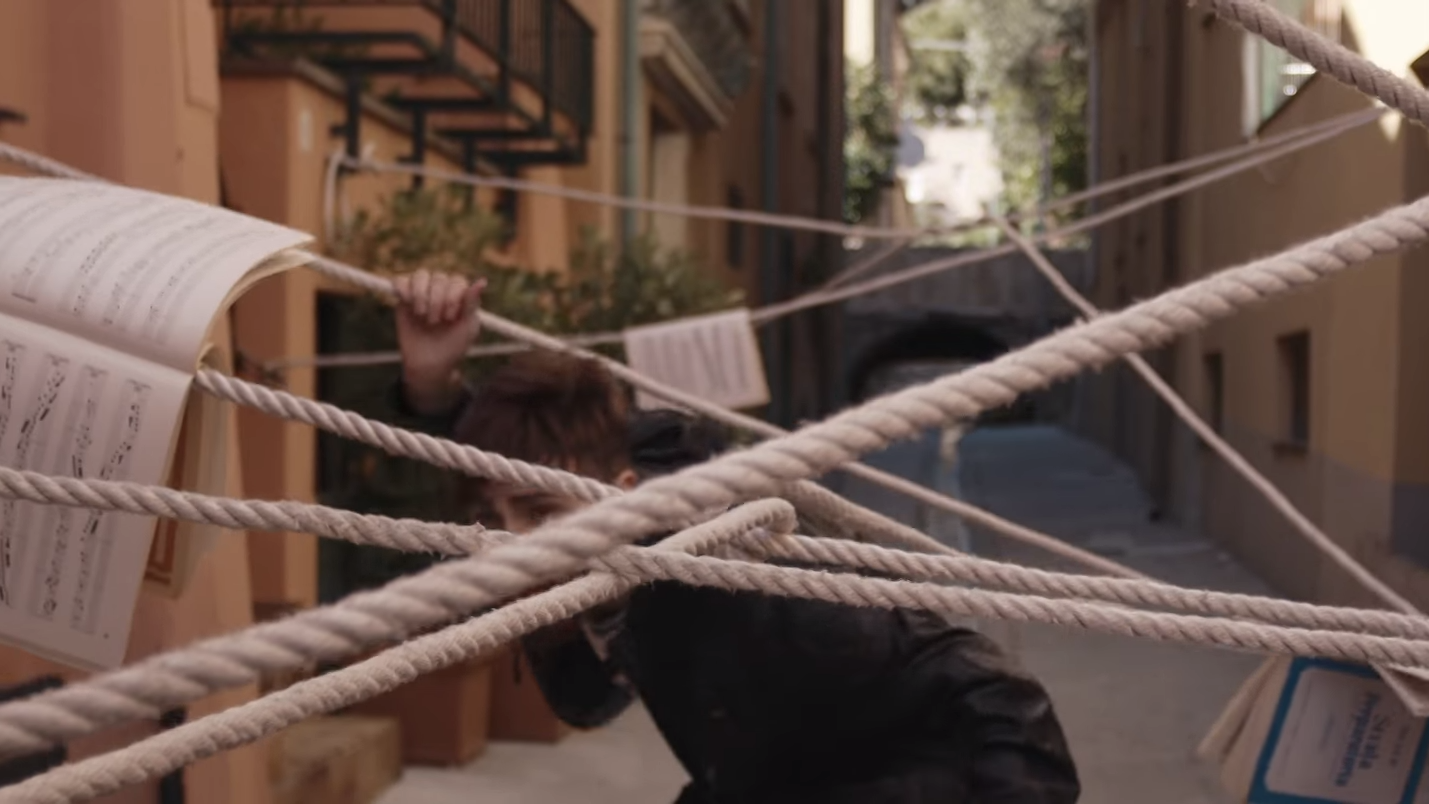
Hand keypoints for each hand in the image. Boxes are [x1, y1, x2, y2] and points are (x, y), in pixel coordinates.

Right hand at [393, 269, 485, 414]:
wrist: (429, 364)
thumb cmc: (453, 346)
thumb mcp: (468, 327)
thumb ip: (472, 303)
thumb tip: (483, 281)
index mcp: (460, 294)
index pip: (456, 281)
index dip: (452, 297)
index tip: (450, 318)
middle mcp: (442, 289)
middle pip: (439, 278)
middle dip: (437, 300)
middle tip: (435, 322)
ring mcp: (422, 291)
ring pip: (420, 275)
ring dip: (421, 295)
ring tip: (421, 314)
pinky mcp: (404, 298)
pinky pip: (401, 281)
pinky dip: (404, 289)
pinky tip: (408, 304)